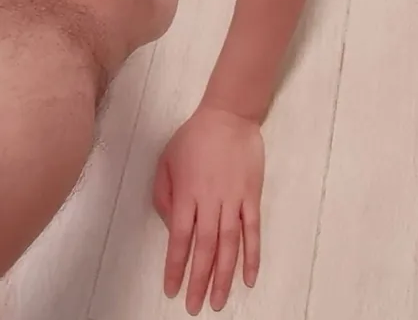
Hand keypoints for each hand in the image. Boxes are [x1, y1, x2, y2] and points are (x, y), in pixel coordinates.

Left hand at [153, 103, 264, 313]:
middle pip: (204, 248)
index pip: (180, 238)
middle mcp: (210, 201)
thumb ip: (164, 194)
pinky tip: (249, 278)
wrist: (228, 116)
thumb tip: (173, 226)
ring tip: (218, 302)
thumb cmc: (193, 138)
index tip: (172, 289)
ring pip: (229, 245)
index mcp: (187, 193)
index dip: (176, 266)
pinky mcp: (252, 197)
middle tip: (195, 307)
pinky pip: (253, 232)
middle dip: (199, 281)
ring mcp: (234, 200)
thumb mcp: (167, 160)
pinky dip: (252, 256)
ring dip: (224, 276)